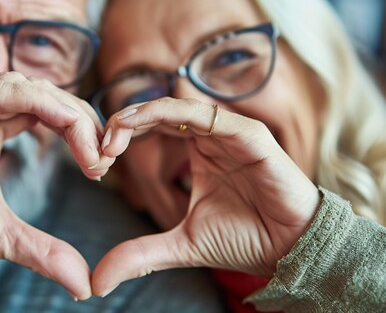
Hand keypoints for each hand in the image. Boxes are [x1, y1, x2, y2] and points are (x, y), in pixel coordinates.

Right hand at [0, 72, 112, 310]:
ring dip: (64, 110)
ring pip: (20, 87)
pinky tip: (59, 126)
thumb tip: (84, 285)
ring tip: (89, 146)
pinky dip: (32, 102)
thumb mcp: (3, 236)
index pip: (45, 111)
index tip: (104, 164)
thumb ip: (44, 250)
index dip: (80, 129)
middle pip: (40, 94)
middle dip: (80, 118)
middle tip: (105, 155)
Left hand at [92, 98, 319, 296]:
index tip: (99, 160)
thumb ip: (141, 254)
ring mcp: (231, 132)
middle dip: (124, 123)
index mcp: (197, 150)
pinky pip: (210, 115)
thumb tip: (98, 282)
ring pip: (179, 106)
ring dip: (143, 114)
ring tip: (115, 131)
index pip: (152, 127)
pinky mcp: (250, 136)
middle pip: (159, 112)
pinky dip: (175, 113)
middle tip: (101, 145)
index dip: (122, 136)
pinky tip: (146, 122)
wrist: (291, 251)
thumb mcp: (182, 244)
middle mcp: (212, 135)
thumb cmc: (245, 239)